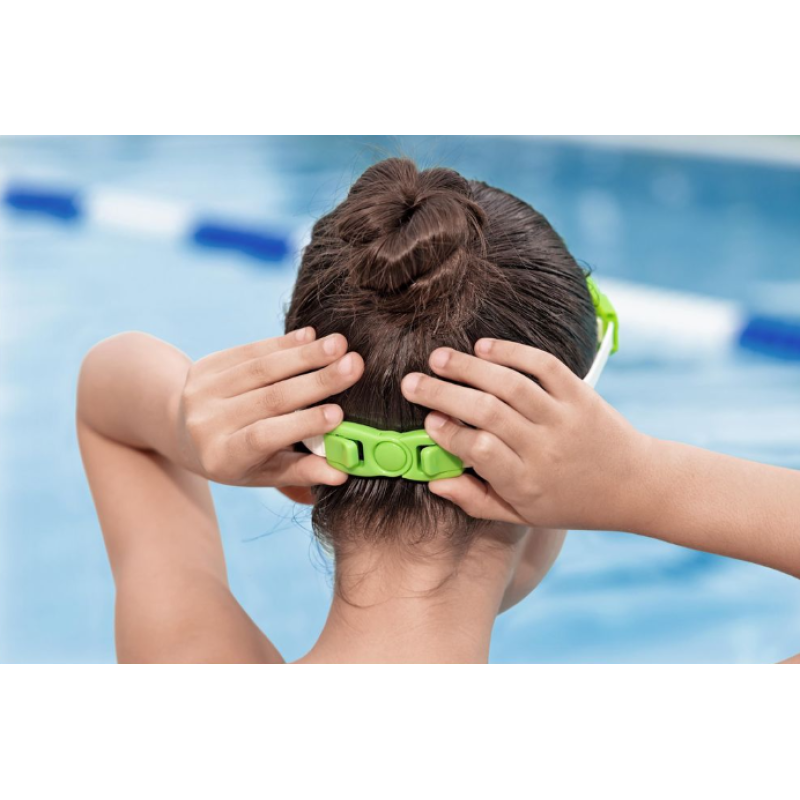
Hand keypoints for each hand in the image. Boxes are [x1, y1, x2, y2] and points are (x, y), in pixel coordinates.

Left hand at [176, 327, 363, 487]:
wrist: (182, 429)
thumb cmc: (236, 458)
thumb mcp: (264, 473)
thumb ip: (300, 471)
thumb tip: (341, 472)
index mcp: (222, 458)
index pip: (264, 437)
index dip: (301, 424)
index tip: (339, 413)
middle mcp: (206, 424)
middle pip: (268, 399)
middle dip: (316, 381)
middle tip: (354, 366)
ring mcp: (202, 392)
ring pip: (260, 369)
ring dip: (305, 354)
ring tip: (340, 345)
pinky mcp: (206, 365)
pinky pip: (250, 350)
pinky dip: (283, 342)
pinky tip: (312, 336)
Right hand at [400, 339, 651, 531]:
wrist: (635, 485)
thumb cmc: (571, 502)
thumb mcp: (523, 515)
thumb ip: (476, 500)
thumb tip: (434, 481)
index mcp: (527, 482)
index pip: (480, 451)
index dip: (448, 433)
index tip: (427, 420)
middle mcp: (544, 448)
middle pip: (487, 412)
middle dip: (443, 393)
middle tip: (412, 383)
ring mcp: (564, 417)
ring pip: (510, 384)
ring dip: (469, 368)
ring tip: (438, 359)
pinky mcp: (579, 393)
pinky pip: (543, 365)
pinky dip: (512, 352)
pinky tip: (483, 347)